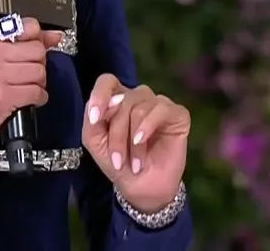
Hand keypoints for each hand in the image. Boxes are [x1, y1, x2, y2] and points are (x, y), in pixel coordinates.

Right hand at [0, 18, 63, 157]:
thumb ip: (22, 43)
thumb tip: (55, 35)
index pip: (28, 26)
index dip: (37, 40)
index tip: (33, 49)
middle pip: (38, 50)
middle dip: (38, 65)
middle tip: (25, 74)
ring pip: (40, 72)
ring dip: (38, 84)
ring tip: (23, 88)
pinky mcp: (2, 97)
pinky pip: (37, 92)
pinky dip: (38, 98)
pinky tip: (26, 100)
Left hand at [83, 74, 190, 212]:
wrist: (142, 188)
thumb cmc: (118, 163)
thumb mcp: (95, 141)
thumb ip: (91, 119)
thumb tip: (100, 103)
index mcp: (118, 100)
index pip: (107, 82)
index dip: (100, 95)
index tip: (95, 119)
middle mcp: (138, 98)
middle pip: (123, 100)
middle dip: (116, 134)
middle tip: (117, 160)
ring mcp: (159, 104)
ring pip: (139, 107)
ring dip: (131, 139)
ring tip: (134, 162)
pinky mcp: (178, 114)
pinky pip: (161, 109)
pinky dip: (147, 126)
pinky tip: (141, 141)